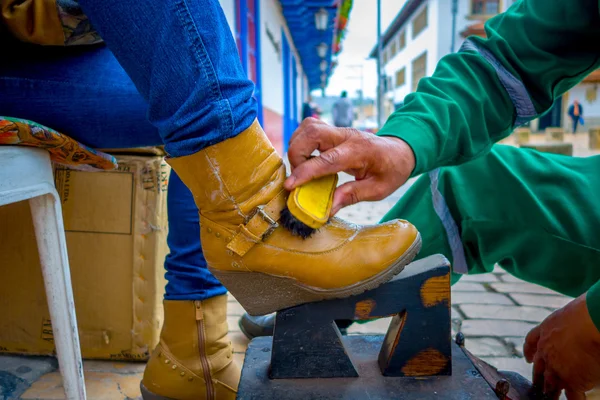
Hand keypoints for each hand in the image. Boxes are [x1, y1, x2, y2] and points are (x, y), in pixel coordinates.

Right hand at [284, 118, 415, 214]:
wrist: (400, 151)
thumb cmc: (391, 170)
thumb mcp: (378, 190)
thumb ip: (352, 195)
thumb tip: (328, 208)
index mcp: (360, 151)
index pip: (327, 159)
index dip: (305, 172)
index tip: (290, 185)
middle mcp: (346, 136)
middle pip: (311, 133)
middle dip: (297, 154)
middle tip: (300, 176)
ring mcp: (339, 131)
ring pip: (307, 127)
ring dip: (297, 147)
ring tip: (303, 168)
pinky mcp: (333, 131)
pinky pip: (310, 128)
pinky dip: (301, 142)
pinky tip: (307, 158)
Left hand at [524, 294, 599, 398]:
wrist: (591, 321)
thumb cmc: (585, 311)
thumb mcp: (566, 316)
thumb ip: (563, 327)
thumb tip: (570, 331)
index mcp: (544, 332)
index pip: (531, 342)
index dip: (529, 351)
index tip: (527, 358)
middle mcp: (546, 351)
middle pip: (538, 367)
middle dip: (538, 377)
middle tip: (537, 386)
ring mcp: (557, 367)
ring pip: (550, 383)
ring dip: (550, 392)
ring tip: (550, 398)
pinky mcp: (571, 380)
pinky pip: (571, 395)